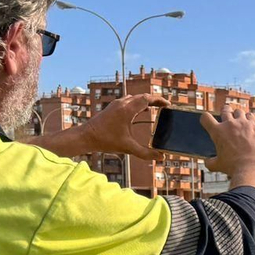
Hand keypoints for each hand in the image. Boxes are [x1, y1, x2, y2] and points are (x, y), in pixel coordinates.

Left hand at [23, 92, 166, 159]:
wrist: (86, 136)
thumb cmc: (106, 141)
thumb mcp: (128, 148)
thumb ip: (146, 153)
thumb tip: (161, 156)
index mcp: (127, 110)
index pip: (147, 99)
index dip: (159, 100)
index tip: (167, 105)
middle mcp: (122, 104)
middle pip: (142, 97)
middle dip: (154, 101)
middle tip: (164, 107)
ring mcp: (116, 104)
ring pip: (134, 98)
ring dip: (145, 101)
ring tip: (154, 108)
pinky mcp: (112, 107)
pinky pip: (128, 101)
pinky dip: (136, 104)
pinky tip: (139, 112)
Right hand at [201, 109, 254, 197]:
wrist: (252, 168)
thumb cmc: (233, 168)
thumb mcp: (218, 165)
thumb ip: (211, 162)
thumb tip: (207, 162)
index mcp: (217, 132)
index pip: (205, 117)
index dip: (205, 119)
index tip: (209, 123)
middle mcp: (229, 124)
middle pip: (225, 110)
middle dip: (225, 113)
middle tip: (227, 117)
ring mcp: (243, 123)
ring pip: (238, 111)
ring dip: (237, 116)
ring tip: (240, 122)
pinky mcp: (254, 125)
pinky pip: (250, 116)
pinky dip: (249, 119)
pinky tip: (250, 125)